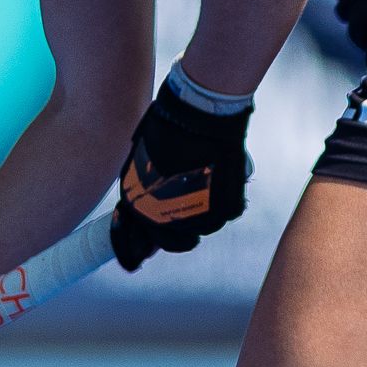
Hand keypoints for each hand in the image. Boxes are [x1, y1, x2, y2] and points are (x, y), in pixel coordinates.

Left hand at [110, 84, 250, 271]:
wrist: (198, 113)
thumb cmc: (166, 128)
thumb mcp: (141, 161)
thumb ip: (143, 187)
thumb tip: (145, 201)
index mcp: (139, 208)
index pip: (139, 242)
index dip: (141, 246)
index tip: (143, 253)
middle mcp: (166, 220)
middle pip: (174, 243)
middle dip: (179, 230)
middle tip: (187, 210)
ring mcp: (199, 219)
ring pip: (203, 227)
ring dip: (204, 211)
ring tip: (206, 180)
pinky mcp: (226, 210)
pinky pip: (227, 212)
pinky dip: (226, 199)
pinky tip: (222, 175)